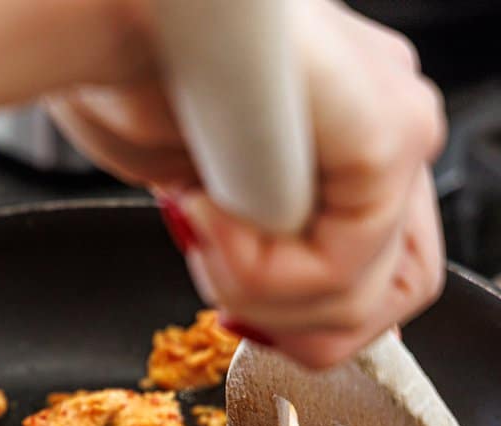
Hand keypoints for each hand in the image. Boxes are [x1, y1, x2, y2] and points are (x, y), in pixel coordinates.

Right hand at [0, 0, 446, 368]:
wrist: (100, 9)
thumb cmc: (129, 76)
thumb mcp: (204, 198)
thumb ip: (260, 245)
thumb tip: (285, 310)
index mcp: (360, 134)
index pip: (387, 274)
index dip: (302, 319)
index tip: (230, 301)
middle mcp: (391, 123)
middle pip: (396, 295)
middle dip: (288, 320)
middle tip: (216, 266)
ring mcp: (399, 122)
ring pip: (366, 292)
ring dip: (258, 291)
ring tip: (204, 222)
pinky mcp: (387, 132)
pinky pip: (341, 264)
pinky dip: (257, 266)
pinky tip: (209, 204)